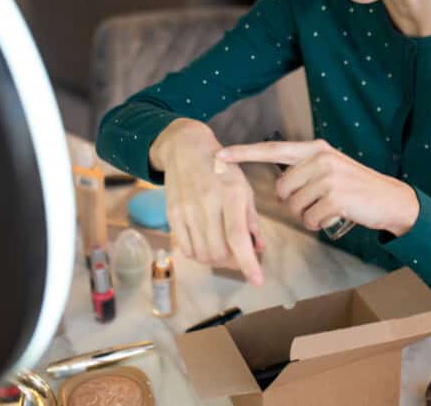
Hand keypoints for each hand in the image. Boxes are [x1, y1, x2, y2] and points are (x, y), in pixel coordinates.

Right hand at [151, 120, 264, 284]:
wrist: (186, 149)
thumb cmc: (221, 170)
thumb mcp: (244, 188)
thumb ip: (251, 220)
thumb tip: (258, 248)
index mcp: (231, 194)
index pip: (238, 237)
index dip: (248, 263)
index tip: (257, 280)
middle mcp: (207, 202)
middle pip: (218, 251)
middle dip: (233, 262)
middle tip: (239, 256)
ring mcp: (186, 209)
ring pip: (202, 254)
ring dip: (216, 260)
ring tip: (224, 249)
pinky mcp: (172, 214)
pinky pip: (186, 249)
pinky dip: (199, 254)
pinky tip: (206, 244)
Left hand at [216, 139, 418, 236]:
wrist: (390, 199)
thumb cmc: (357, 187)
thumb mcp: (332, 168)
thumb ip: (306, 169)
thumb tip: (280, 184)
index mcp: (316, 149)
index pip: (272, 149)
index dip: (244, 153)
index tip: (220, 155)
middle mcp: (320, 158)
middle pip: (282, 189)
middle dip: (294, 202)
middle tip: (317, 202)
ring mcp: (329, 177)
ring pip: (295, 206)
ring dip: (307, 215)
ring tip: (329, 208)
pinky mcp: (336, 197)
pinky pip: (310, 219)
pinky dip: (319, 224)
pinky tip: (334, 216)